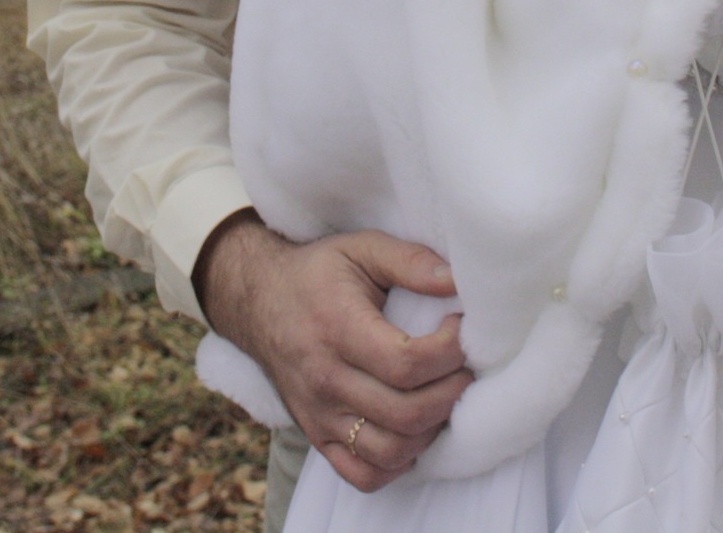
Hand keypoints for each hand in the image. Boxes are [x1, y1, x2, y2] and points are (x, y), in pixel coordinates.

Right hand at [195, 212, 471, 491]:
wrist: (258, 301)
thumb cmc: (318, 273)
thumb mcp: (361, 248)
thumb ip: (410, 261)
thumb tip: (455, 281)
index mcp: (337, 329)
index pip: (406, 364)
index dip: (449, 352)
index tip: (460, 328)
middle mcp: (325, 380)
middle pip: (406, 414)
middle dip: (452, 394)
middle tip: (465, 368)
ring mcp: (319, 415)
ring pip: (390, 451)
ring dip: (431, 431)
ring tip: (443, 397)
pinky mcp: (316, 436)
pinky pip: (363, 475)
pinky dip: (397, 464)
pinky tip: (413, 432)